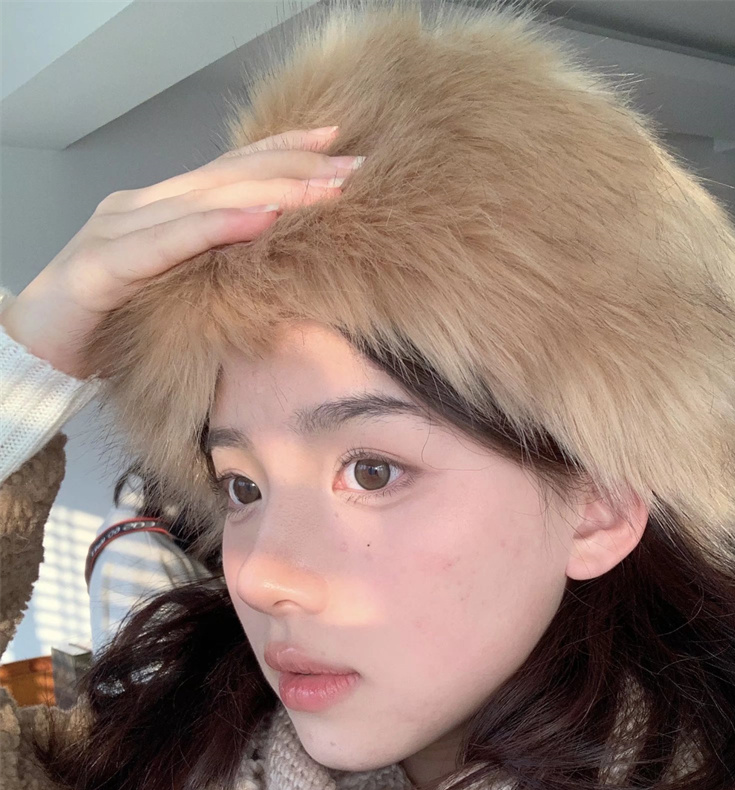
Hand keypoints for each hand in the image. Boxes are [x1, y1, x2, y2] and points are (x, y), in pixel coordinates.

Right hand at [0, 127, 360, 378]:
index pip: (227, 171)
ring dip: (270, 192)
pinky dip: (216, 228)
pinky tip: (260, 220)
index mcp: (158, 211)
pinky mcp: (102, 267)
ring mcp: (118, 230)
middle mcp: (140, 208)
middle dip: (293, 170)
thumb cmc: (107, 325)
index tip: (334, 143)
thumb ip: (208, 268)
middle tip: (352, 168)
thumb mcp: (172, 291)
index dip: (279, 151)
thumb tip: (269, 265)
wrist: (35, 353)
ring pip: (204, 201)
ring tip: (323, 191)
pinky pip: (168, 243)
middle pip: (226, 178)